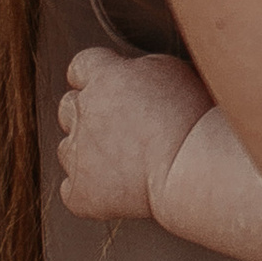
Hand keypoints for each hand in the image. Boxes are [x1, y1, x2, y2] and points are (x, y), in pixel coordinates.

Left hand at [57, 46, 214, 223]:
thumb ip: (137, 68)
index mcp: (103, 77)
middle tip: (125, 128)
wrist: (194, 168)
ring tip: (126, 161)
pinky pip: (71, 188)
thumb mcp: (170, 69)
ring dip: (88, 152)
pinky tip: (117, 189)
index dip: (96, 78)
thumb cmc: (194, 118)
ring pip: (67, 148)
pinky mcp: (79, 192)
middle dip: (90, 114)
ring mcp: (77, 154)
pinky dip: (89, 190)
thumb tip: (126, 72)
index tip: (113, 89)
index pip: (80, 67)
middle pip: (70, 106)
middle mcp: (83, 111)